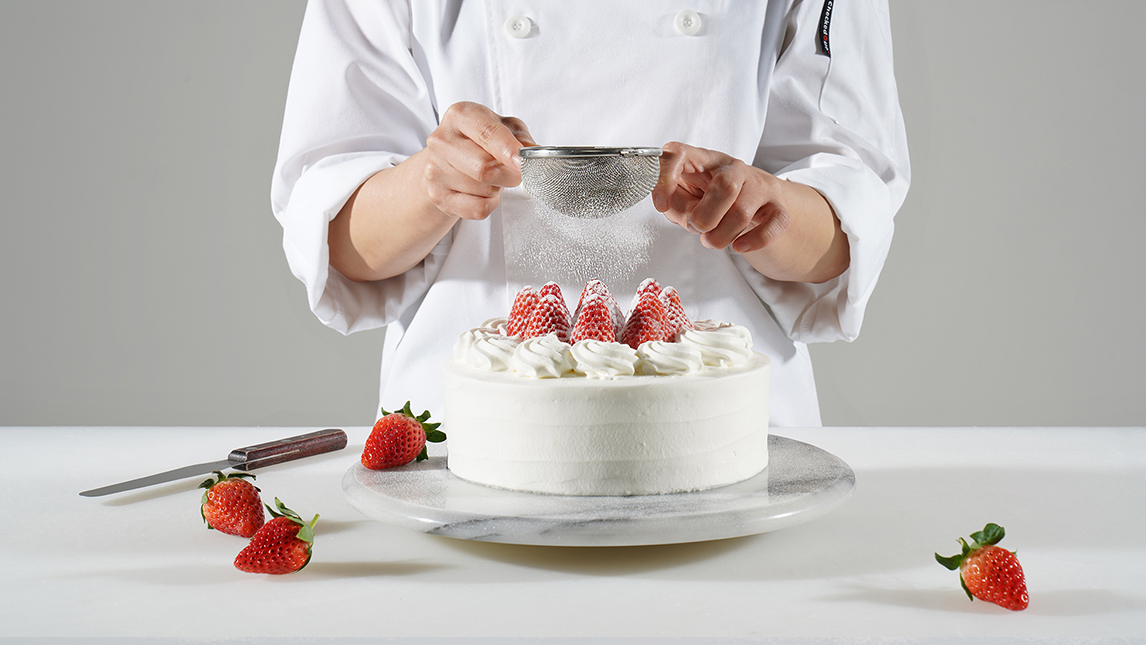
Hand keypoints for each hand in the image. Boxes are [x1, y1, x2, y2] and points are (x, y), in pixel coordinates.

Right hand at [421, 101, 536, 219]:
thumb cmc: (479, 141)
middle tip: (517, 173)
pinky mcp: (438, 196)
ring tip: (492, 177)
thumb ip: (522, 139)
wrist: (446, 161)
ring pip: (484, 190)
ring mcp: (436, 169)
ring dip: (498, 188)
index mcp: (460, 116)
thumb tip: (534, 155)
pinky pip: (478, 209)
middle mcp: (442, 141)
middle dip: (510, 175)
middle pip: (485, 168)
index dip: (509, 150)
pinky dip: (490, 204)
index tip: (523, 162)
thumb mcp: (505, 128)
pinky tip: (484, 192)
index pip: (487, 134)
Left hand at [651, 142, 790, 253]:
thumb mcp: (681, 198)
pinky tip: (739, 246)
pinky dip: (755, 240)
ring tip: (711, 240)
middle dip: (705, 217)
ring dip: (722, 236)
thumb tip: (686, 216)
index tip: (661, 204)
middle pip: (725, 186)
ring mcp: (757, 185)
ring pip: (743, 212)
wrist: (747, 199)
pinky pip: (775, 223)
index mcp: (702, 159)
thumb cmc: (707, 197)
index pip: (679, 154)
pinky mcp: (775, 205)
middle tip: (695, 227)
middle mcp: (732, 167)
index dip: (666, 179)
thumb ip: (675, 204)